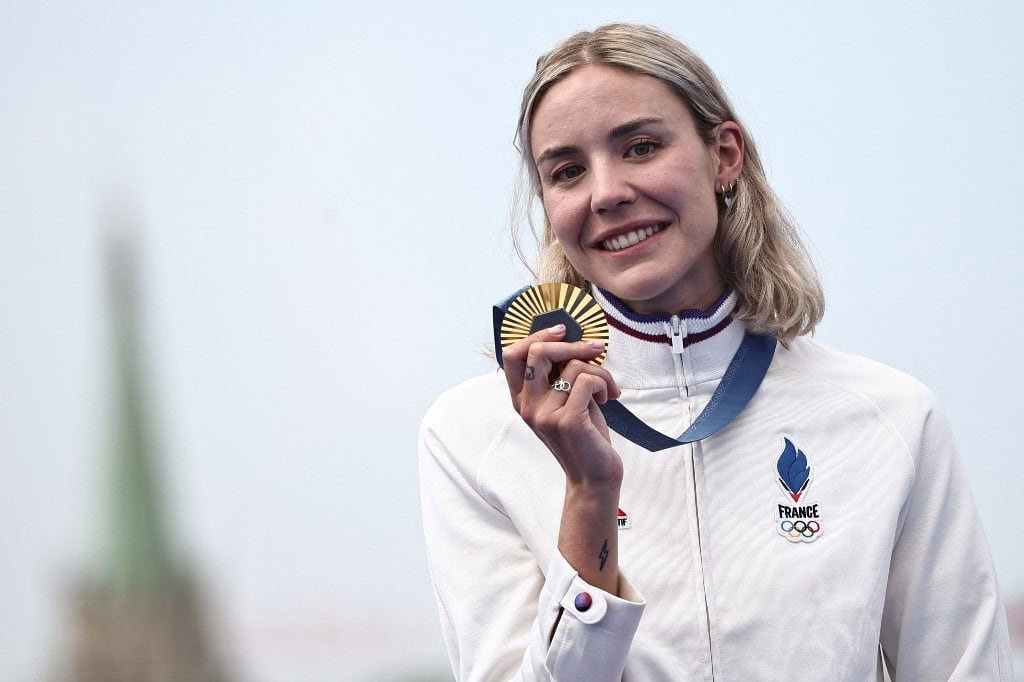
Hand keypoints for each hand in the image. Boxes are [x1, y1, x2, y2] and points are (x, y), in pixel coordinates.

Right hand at [501, 323, 623, 489]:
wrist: (594, 477)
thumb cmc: (584, 435)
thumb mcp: (564, 401)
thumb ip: (558, 375)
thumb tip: (570, 337)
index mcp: (522, 400)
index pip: (512, 354)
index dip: (536, 335)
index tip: (563, 332)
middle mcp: (527, 406)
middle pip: (537, 351)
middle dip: (572, 344)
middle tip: (595, 349)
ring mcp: (544, 414)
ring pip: (573, 366)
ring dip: (599, 371)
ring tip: (606, 389)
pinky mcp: (566, 421)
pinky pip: (587, 380)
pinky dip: (604, 383)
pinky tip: (607, 398)